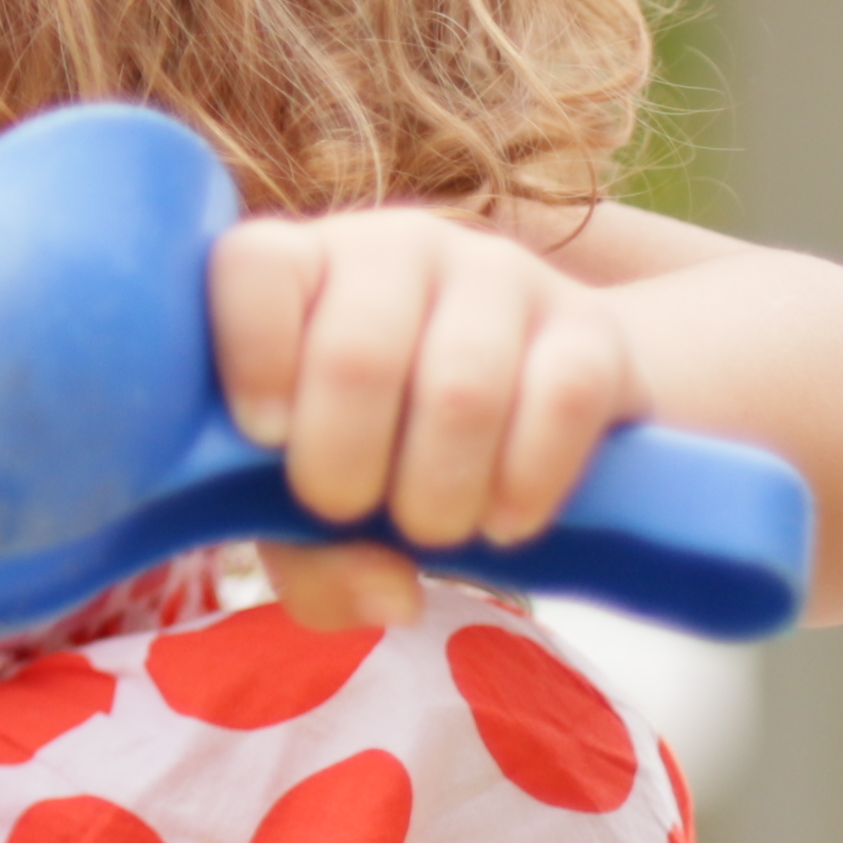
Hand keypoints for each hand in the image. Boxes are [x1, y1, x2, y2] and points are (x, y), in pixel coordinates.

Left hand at [208, 207, 642, 633]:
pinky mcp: (591, 325)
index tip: (265, 437)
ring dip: (437, 493)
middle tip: (351, 511)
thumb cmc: (380, 453)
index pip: (254, 265)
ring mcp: (499, 275)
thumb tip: (391, 595)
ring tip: (431, 526)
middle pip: (357, 356)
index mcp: (302, 266)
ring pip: (462, 387)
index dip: (252, 360)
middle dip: (344, 468)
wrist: (524, 412)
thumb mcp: (314, 509)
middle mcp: (396, 248)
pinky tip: (504, 520)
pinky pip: (563, 399)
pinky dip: (526, 483)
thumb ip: (314, 561)